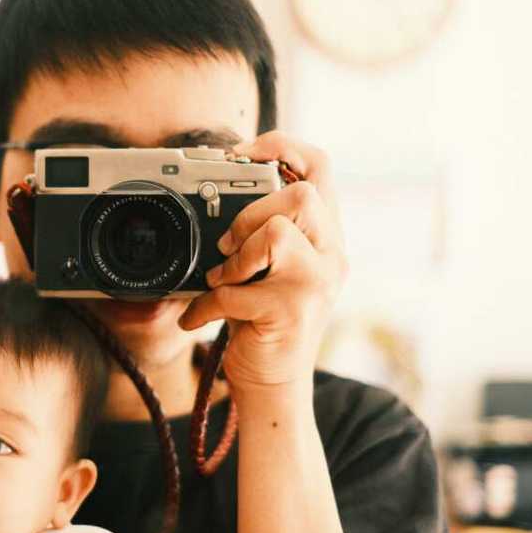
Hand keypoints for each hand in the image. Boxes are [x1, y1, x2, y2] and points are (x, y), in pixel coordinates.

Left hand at [179, 131, 347, 388]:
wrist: (273, 385)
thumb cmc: (263, 322)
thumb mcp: (268, 270)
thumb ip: (259, 233)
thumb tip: (216, 195)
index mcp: (325, 237)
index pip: (321, 168)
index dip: (282, 146)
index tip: (242, 153)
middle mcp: (331, 256)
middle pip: (302, 194)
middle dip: (252, 212)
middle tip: (229, 244)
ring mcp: (316, 285)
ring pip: (276, 232)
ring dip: (236, 256)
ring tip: (223, 279)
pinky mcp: (291, 313)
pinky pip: (236, 290)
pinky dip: (206, 304)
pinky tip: (200, 316)